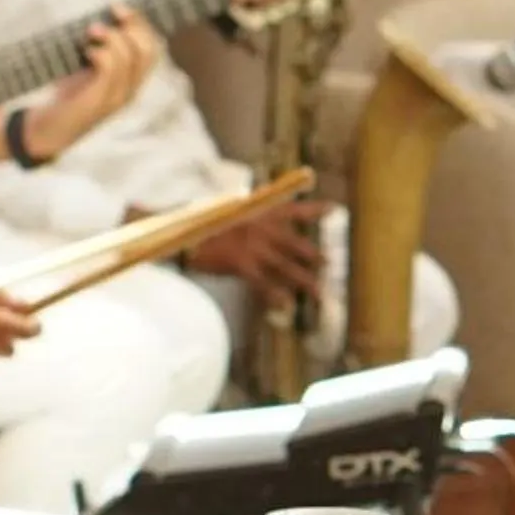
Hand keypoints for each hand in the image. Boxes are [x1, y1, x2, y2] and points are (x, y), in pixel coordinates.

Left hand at [21, 8, 161, 159]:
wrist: (48, 132)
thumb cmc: (66, 96)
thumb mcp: (86, 68)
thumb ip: (99, 48)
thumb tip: (99, 18)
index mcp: (132, 81)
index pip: (152, 48)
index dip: (141, 24)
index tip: (119, 8)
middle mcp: (131, 90)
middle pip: (148, 51)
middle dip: (133, 26)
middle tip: (111, 12)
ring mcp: (117, 98)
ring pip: (130, 58)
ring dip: (112, 37)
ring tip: (91, 30)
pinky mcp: (99, 103)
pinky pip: (110, 71)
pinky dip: (101, 53)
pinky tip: (87, 51)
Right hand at [187, 197, 330, 299]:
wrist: (180, 231)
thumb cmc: (202, 221)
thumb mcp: (229, 211)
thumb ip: (250, 218)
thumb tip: (263, 225)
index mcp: (259, 211)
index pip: (293, 208)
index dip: (314, 210)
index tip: (335, 209)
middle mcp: (261, 227)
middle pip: (296, 244)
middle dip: (313, 255)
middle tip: (329, 263)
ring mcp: (253, 246)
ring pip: (286, 267)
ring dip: (305, 281)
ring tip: (322, 294)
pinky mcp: (241, 264)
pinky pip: (264, 283)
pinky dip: (275, 296)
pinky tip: (286, 306)